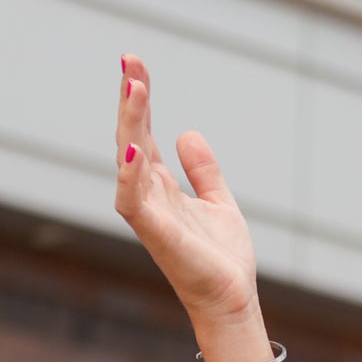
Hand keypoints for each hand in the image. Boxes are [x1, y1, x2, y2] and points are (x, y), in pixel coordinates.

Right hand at [114, 55, 259, 331]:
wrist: (232, 301)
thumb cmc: (221, 259)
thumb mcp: (218, 201)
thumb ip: (203, 170)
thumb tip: (187, 133)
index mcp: (161, 186)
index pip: (144, 132)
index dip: (139, 99)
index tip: (134, 63)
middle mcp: (148, 195)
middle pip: (132, 137)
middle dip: (130, 100)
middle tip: (130, 60)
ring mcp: (150, 213)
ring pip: (129, 160)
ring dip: (131, 124)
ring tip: (134, 88)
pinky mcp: (157, 234)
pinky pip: (133, 201)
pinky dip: (130, 175)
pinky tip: (135, 147)